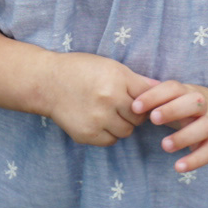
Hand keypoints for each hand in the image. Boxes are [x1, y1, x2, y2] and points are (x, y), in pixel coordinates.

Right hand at [41, 52, 159, 146]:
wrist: (47, 82)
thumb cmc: (81, 70)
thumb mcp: (110, 66)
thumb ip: (136, 80)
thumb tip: (160, 87)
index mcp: (117, 79)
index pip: (148, 98)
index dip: (147, 101)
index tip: (141, 101)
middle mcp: (109, 100)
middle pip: (139, 118)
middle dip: (134, 114)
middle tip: (122, 106)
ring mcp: (98, 119)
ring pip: (126, 132)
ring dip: (122, 125)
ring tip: (109, 113)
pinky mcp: (88, 134)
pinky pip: (110, 141)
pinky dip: (108, 133)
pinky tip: (98, 121)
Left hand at [131, 81, 207, 173]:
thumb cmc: (188, 108)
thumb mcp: (176, 99)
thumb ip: (156, 99)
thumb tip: (126, 99)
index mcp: (189, 91)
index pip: (173, 87)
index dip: (154, 95)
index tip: (135, 106)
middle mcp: (203, 106)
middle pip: (194, 102)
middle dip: (172, 109)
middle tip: (152, 119)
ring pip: (204, 127)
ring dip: (184, 136)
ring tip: (164, 146)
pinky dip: (195, 160)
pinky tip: (178, 166)